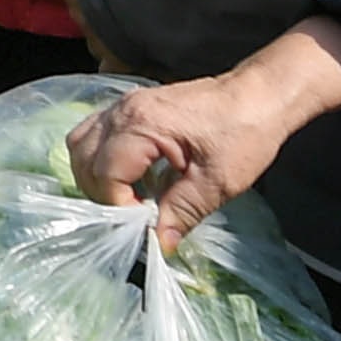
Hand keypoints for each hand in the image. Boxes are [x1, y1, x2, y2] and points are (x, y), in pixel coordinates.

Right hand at [63, 19, 340, 250]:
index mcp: (142, 126)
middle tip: (135, 214)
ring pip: (81, 143)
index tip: (144, 224)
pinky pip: (94, 132)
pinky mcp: (129, 106)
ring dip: (95, 175)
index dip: (119, 206)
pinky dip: (100, 158)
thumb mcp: (218, 181)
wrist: (259, 96)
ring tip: (128, 197)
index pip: (105, 173)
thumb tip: (159, 245)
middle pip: (84, 158)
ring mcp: (122, 105)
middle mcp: (122, 111)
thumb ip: (182, 212)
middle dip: (102, 193)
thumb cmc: (244, 135)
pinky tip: (129, 175)